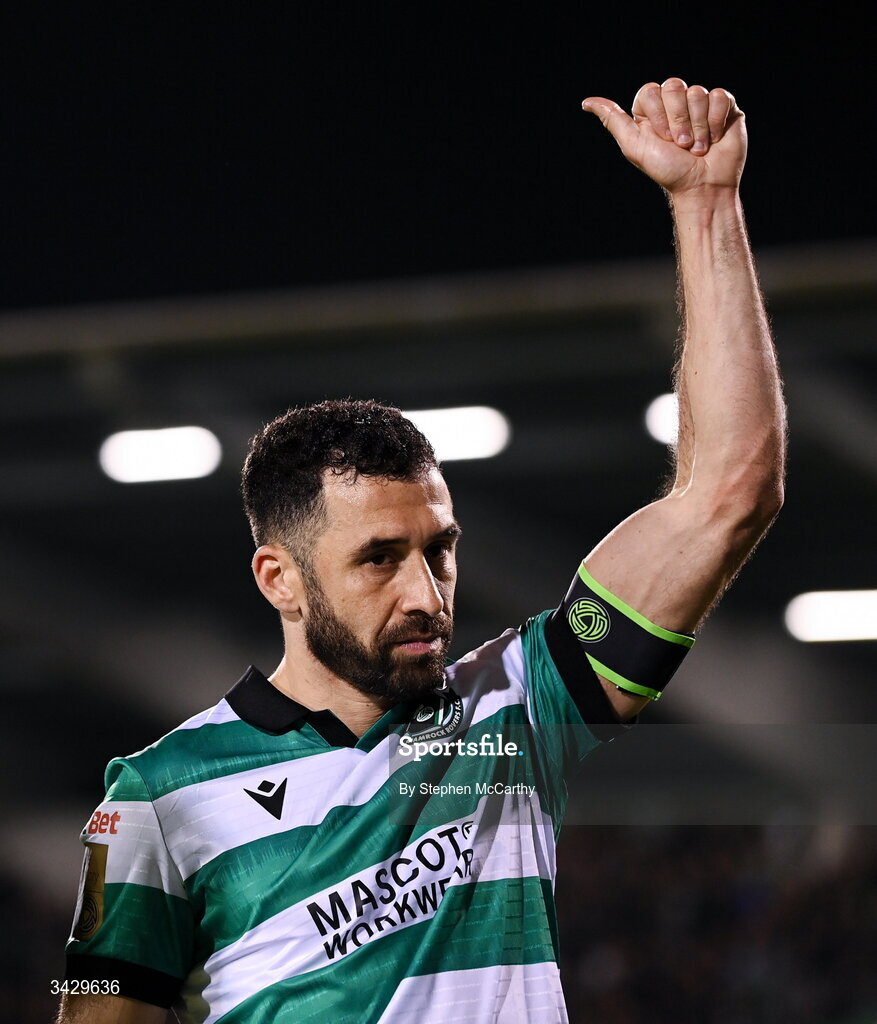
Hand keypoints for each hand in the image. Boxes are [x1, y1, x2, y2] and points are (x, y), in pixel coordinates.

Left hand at [582, 79, 745, 194]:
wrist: (702, 187)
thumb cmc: (668, 171)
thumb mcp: (634, 147)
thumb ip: (613, 121)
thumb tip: (587, 102)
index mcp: (652, 110)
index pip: (650, 91)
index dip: (659, 115)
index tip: (663, 140)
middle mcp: (676, 103)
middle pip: (674, 86)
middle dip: (678, 120)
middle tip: (681, 145)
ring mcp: (700, 104)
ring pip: (697, 92)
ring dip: (698, 126)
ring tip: (698, 148)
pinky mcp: (724, 106)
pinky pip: (719, 96)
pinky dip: (715, 121)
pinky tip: (714, 139)